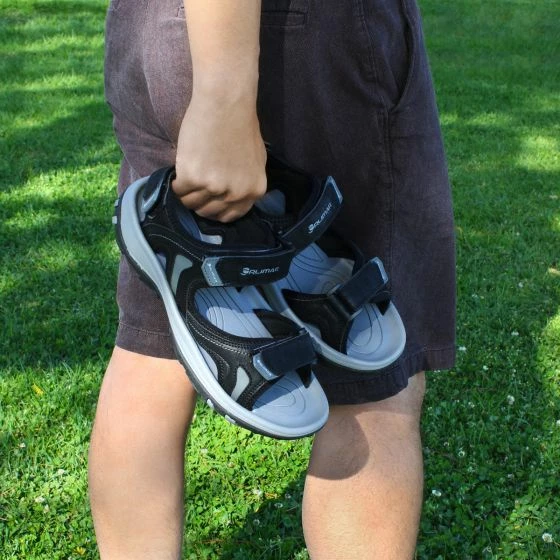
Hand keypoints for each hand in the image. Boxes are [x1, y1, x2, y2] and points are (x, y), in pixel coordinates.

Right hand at [173, 92, 266, 222]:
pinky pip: (179, 190)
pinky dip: (176, 183)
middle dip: (199, 203)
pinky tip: (181, 168)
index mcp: (254, 191)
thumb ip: (246, 182)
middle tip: (194, 189)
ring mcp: (214, 187)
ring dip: (186, 194)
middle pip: (209, 212)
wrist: (226, 103)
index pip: (231, 216)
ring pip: (191, 203)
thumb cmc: (241, 125)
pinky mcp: (193, 177)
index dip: (217, 211)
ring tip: (187, 178)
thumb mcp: (256, 161)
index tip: (208, 204)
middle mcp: (236, 193)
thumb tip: (232, 198)